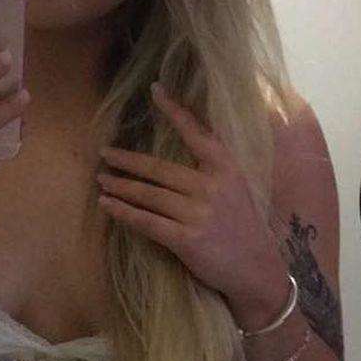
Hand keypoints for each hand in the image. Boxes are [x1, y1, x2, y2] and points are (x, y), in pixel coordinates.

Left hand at [95, 82, 282, 305]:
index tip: (156, 90)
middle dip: (128, 160)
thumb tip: (180, 151)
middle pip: (159, 169)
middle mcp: (212, 187)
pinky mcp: (186, 239)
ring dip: (120, 186)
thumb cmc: (243, 228)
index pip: (197, 133)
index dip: (175, 110)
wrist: (257, 270)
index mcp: (226, 169)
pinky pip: (146, 222)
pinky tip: (107, 205)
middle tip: (105, 153)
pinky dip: (123, 212)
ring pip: (148, 194)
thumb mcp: (237, 188)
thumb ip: (212, 169)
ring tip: (102, 180)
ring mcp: (198, 213)